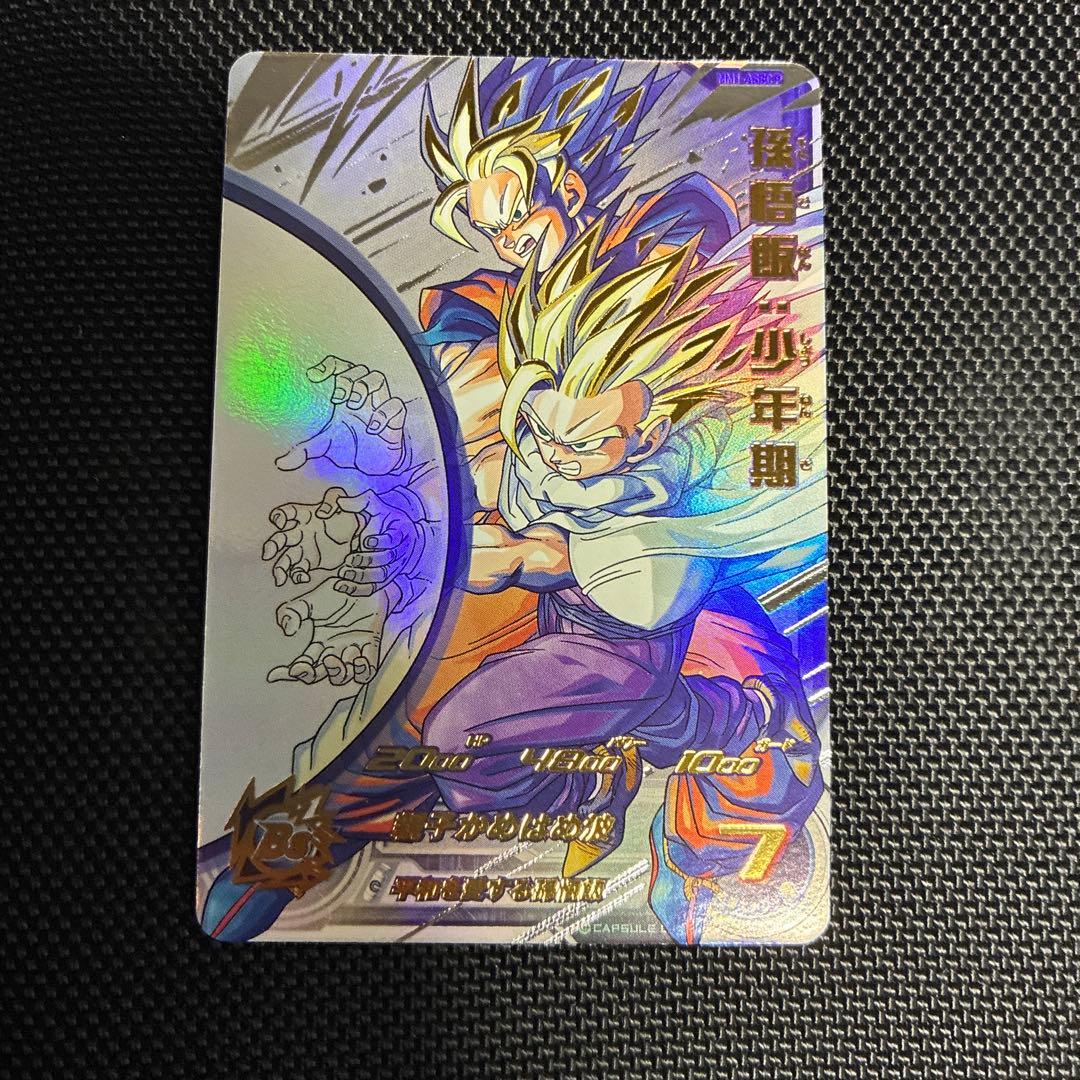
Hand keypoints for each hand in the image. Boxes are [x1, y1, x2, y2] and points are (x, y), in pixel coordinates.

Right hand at [261, 490, 359, 585]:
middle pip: (281, 538)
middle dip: (272, 545)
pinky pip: (298, 570)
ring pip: (285, 558)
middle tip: (268, 554)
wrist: (358, 534)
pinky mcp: (310, 561)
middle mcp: (299, 532)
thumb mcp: (343, 501)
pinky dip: (297, 575)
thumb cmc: (347, 514)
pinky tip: (303, 578)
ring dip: (280, 568)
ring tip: (280, 579)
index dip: (280, 516)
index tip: (280, 523)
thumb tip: (322, 513)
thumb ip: (333, 501)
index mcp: (306, 515)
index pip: (288, 512)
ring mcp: (303, 548)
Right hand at [267, 577, 391, 685]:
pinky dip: (362, 671)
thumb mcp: (308, 601)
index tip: (274, 674)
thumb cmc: (338, 593)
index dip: (288, 673)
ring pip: (343, 676)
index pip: (301, 665)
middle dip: (312, 674)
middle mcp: (334, 651)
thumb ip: (291, 612)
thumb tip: (288, 631)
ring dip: (337, 671)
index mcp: (318, 644)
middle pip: (319, 675)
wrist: (364, 581)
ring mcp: (352, 651)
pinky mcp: (371, 646)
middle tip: (318, 658)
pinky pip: (367, 671)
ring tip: (337, 655)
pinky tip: (358, 659)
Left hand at [275, 356, 407, 474]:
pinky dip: (385, 413)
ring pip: (378, 379)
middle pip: (359, 370)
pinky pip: (396, 406)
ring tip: (355, 407)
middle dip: (347, 380)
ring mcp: (379, 407)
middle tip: (338, 399)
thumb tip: (282, 463)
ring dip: (365, 388)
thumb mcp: (325, 447)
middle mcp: (363, 398)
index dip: (328, 366)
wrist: (375, 466)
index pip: (340, 368)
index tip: (313, 377)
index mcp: (346, 397)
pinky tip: (373, 428)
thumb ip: (305, 451)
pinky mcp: (394, 422)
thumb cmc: (353, 447)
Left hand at [330, 488, 426, 597]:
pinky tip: (340, 585)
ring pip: (380, 577)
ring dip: (361, 576)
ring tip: (343, 572)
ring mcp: (394, 567)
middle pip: (387, 560)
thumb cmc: (385, 517)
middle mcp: (400, 551)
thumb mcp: (374, 505)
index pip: (394, 538)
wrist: (399, 533)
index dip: (382, 541)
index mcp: (400, 531)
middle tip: (349, 559)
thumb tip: (338, 503)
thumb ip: (357, 502)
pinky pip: (373, 588)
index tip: (366, 540)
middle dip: (367, 560)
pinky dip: (357, 589)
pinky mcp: (384, 578)